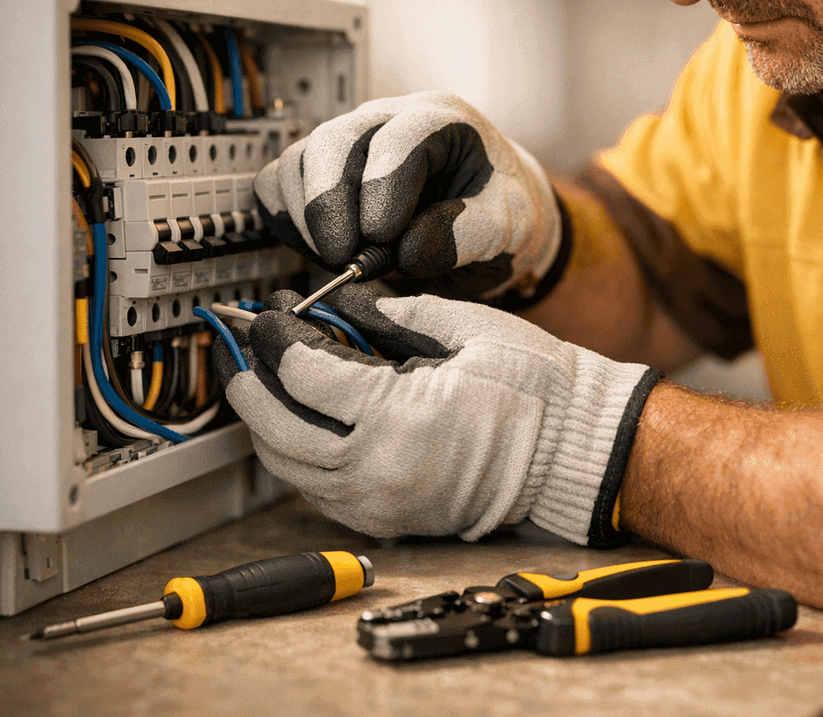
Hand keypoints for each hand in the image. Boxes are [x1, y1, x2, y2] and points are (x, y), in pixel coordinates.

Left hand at [213, 290, 661, 544]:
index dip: (277, 336)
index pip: (302, 375)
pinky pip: (315, 491)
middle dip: (249, 382)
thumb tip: (337, 303)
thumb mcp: (465, 328)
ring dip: (264, 422)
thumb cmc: (537, 391)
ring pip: (285, 467)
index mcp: (399, 418)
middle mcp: (379, 471)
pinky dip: (295, 455)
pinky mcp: (387, 519)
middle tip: (244, 345)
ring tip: (265, 381)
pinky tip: (301, 422)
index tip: (273, 313)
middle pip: (275, 428)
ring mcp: (380, 504)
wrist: (577, 453)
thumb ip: (391, 314)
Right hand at [254, 92, 565, 304]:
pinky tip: (321, 250)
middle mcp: (389, 120)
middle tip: (343, 259)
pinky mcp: (321, 171)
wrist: (488, 217)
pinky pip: (279, 185)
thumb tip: (403, 251)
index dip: (383, 188)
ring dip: (308, 220)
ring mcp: (350, 142)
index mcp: (443, 122)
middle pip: (334, 142)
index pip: (400, 139)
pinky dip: (288, 222)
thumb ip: (464, 238)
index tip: (382, 238)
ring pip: (299, 163)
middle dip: (330, 205)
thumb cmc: (499, 213)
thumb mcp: (506, 228)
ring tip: (342, 259)